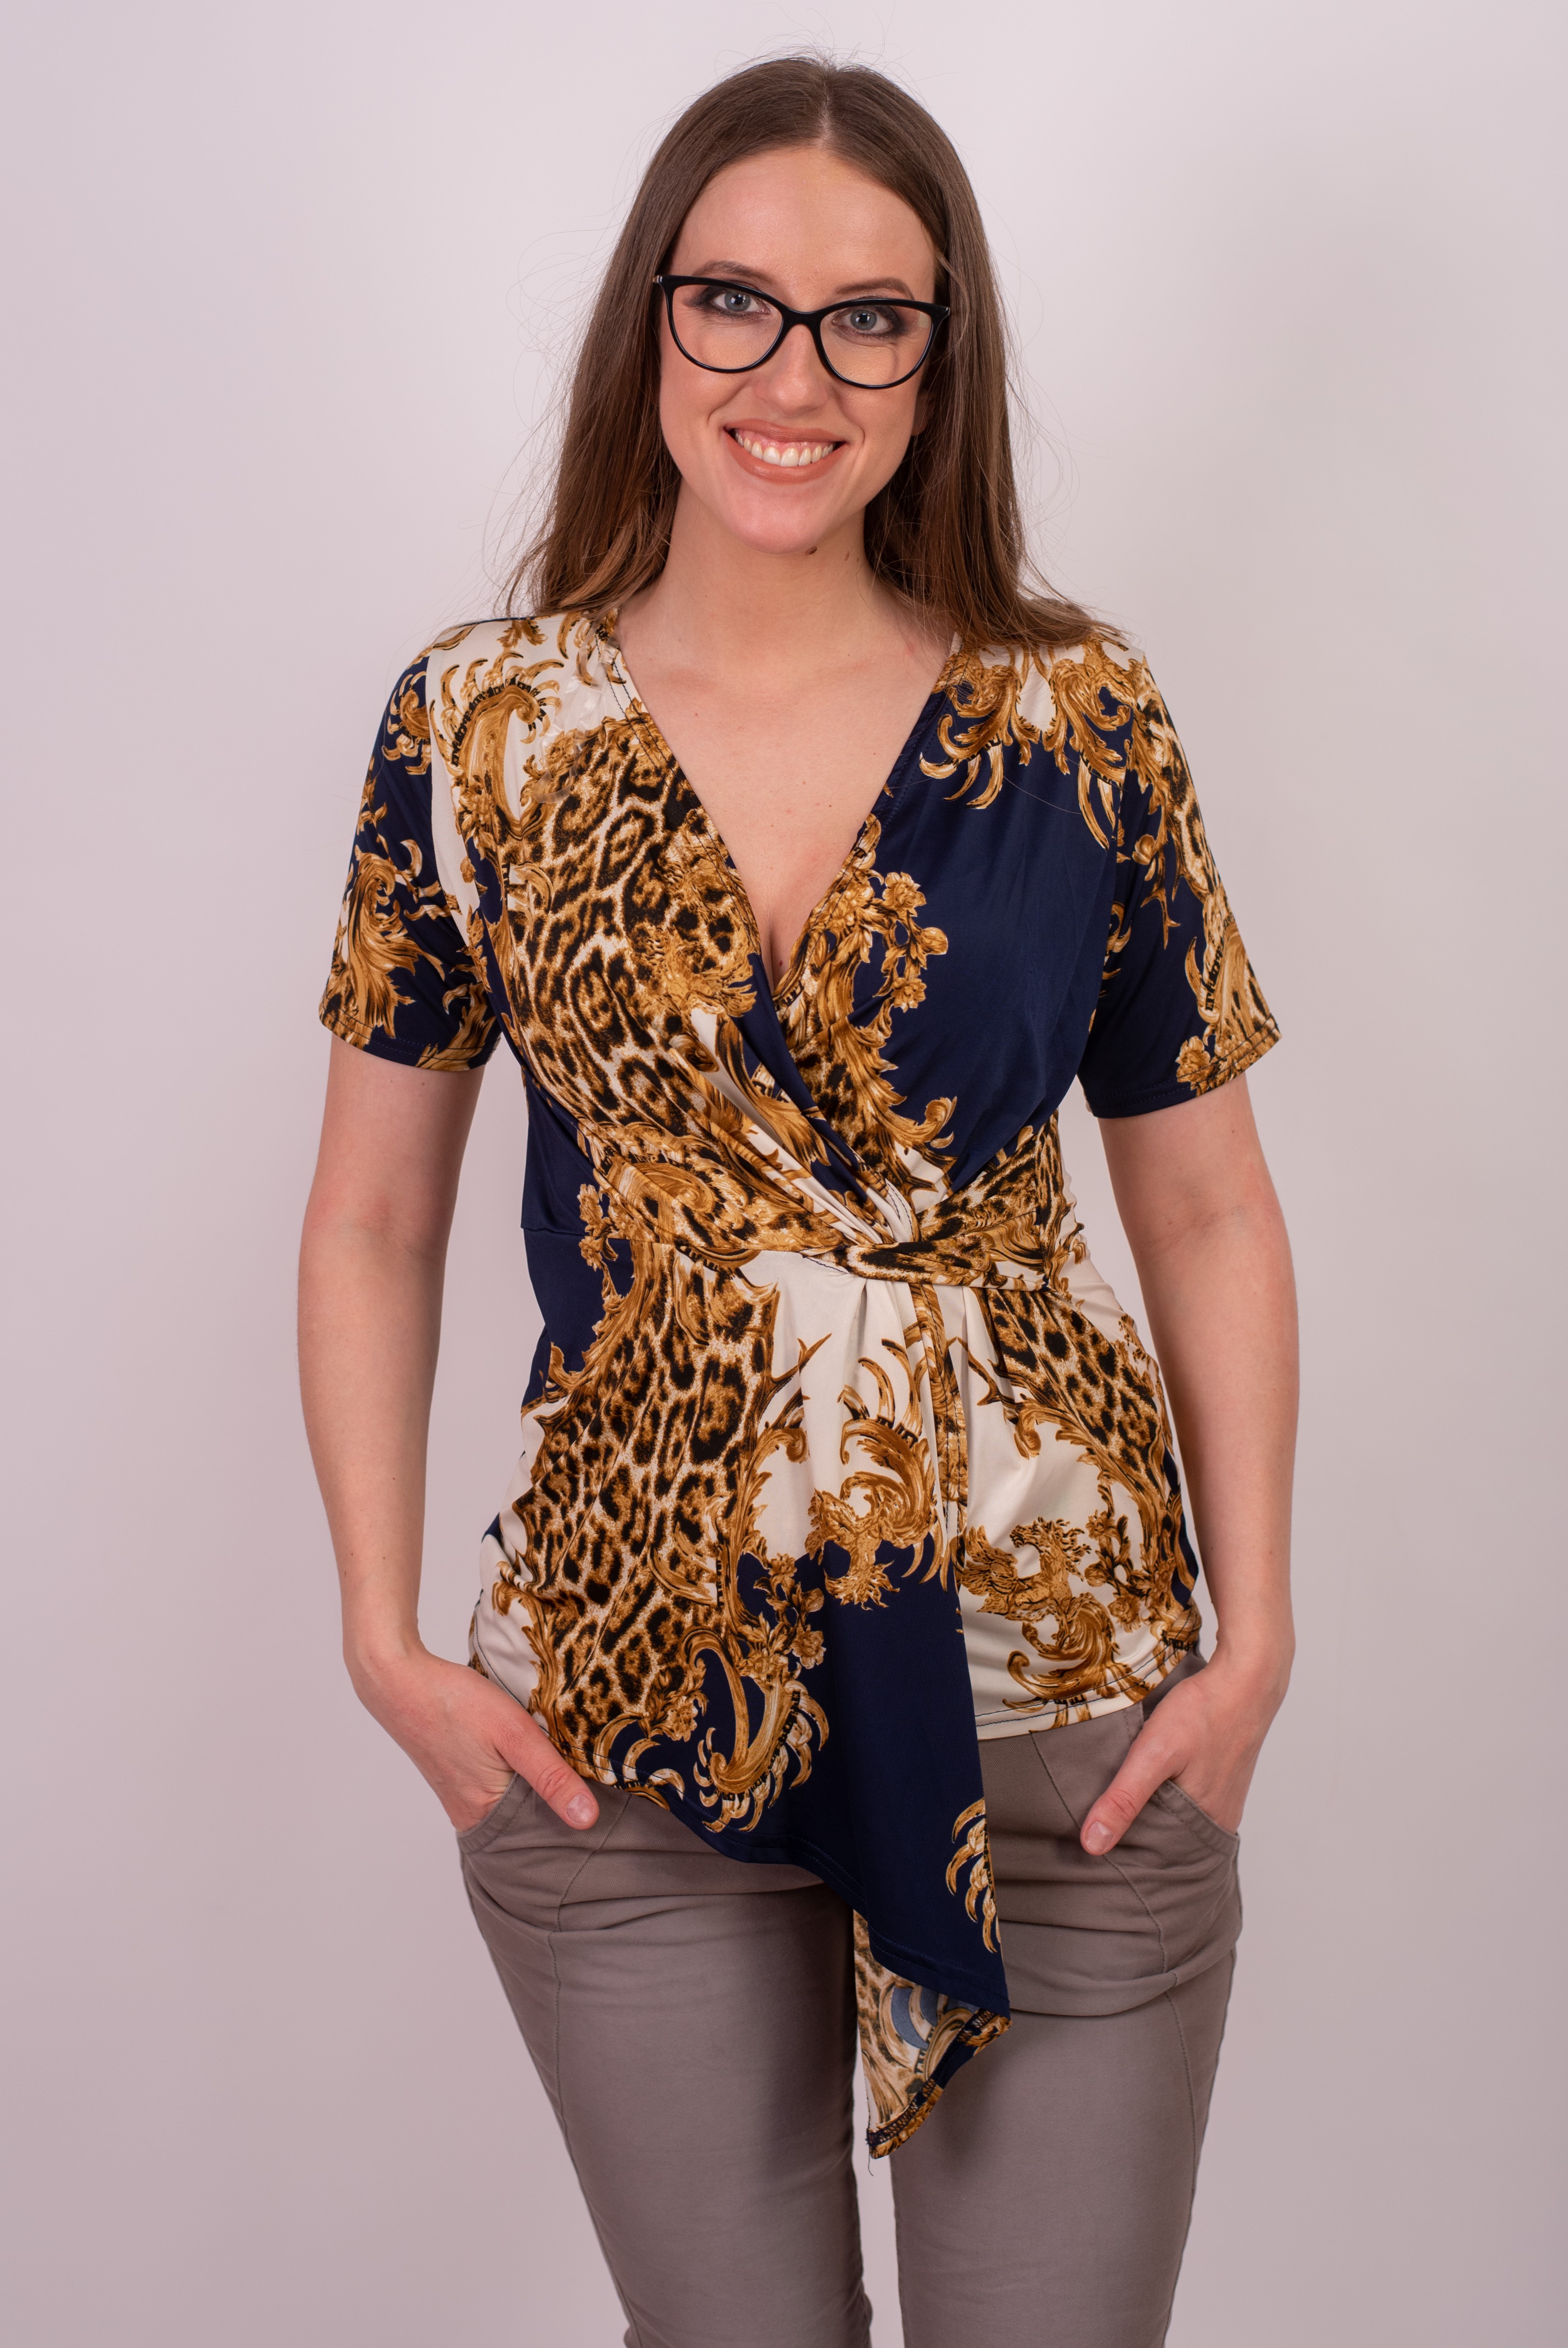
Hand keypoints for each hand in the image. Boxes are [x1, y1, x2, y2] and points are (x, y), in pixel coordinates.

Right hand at [349, 1643, 599, 1834]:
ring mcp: (460, 1796)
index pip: (543, 1836)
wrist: (397, 1678)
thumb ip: (551, 1776)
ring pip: (514, 1803)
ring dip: (538, 1787)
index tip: (605, 1805)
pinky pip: (497, 1788)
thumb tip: (588, 1820)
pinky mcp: (456, 1776)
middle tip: (593, 1781)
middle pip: (528, 1822)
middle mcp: (470, 1815)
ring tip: (568, 1767)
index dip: (574, 1820)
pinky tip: (530, 1755)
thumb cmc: (453, 1702)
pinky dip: (517, 1775)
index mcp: (485, 1814)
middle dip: (559, 1805)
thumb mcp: (514, 1732)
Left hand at [1080, 1651, 1288, 1854]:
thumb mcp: (1153, 1754)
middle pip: (1169, 1836)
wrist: (1247, 1676)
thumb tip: (1092, 1845)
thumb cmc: (1203, 1712)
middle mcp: (1219, 1818)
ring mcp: (1227, 1796)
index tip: (1095, 1841)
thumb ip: (1124, 1798)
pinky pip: (1194, 1796)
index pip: (1156, 1856)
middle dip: (1138, 1831)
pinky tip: (1156, 1777)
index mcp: (1203, 1824)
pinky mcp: (1226, 1775)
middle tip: (1103, 1818)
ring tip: (1123, 1800)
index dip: (1125, 1849)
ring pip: (1181, 1815)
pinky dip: (1172, 1791)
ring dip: (1155, 1808)